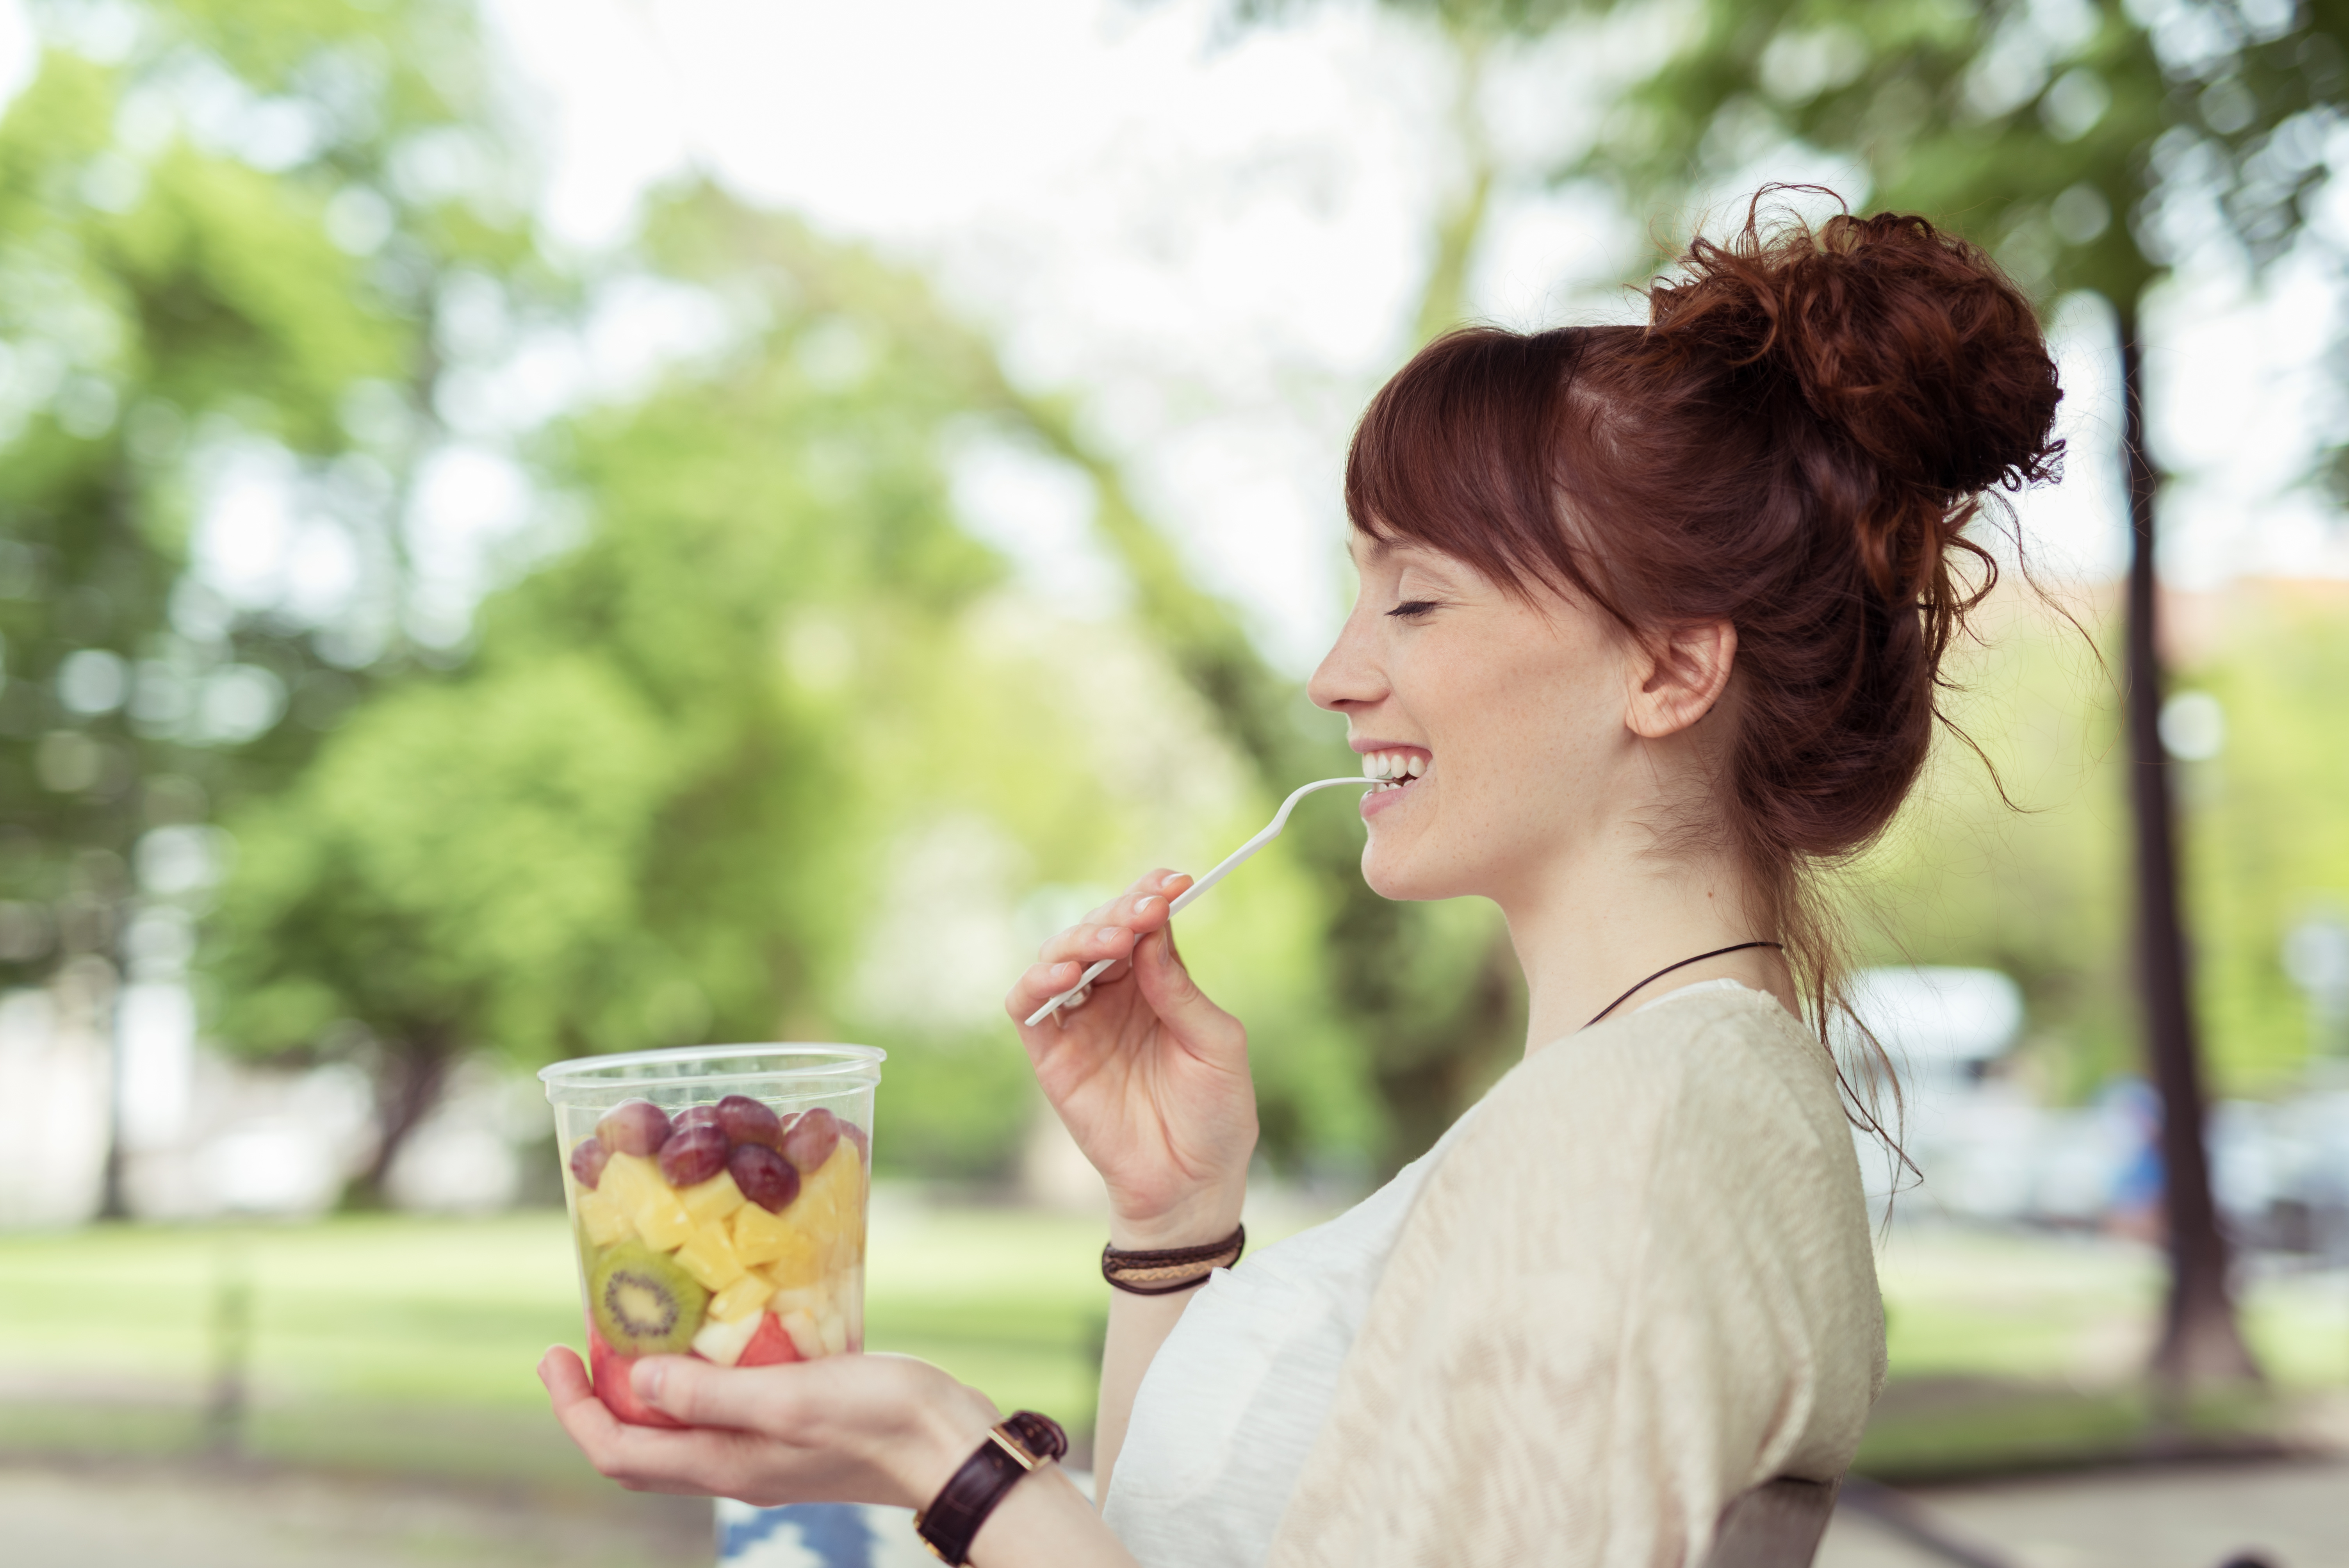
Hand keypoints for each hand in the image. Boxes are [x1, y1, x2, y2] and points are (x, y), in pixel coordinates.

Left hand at [539, 1345, 995, 1508]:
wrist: (953, 1448)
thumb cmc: (880, 1419)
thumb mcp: (790, 1397)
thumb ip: (713, 1395)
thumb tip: (638, 1383)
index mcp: (724, 1463)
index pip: (617, 1451)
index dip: (573, 1408)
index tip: (554, 1353)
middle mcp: (733, 1467)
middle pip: (638, 1447)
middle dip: (598, 1397)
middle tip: (584, 1339)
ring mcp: (764, 1453)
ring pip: (678, 1429)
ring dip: (646, 1386)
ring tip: (642, 1328)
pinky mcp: (794, 1431)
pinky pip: (721, 1412)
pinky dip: (698, 1378)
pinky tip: (718, 1336)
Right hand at [1004, 868, 1255, 1247]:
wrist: (1192, 1183)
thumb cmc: (1216, 1114)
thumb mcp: (1217, 1044)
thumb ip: (1182, 990)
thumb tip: (1153, 933)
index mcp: (1157, 984)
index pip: (1145, 925)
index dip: (1151, 896)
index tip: (1174, 881)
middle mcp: (1114, 996)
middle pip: (1099, 931)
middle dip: (1120, 912)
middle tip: (1145, 910)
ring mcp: (1080, 1023)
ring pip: (1058, 957)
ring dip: (1081, 937)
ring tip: (1114, 940)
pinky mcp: (1051, 1054)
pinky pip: (1027, 1006)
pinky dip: (1037, 981)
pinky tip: (1066, 972)